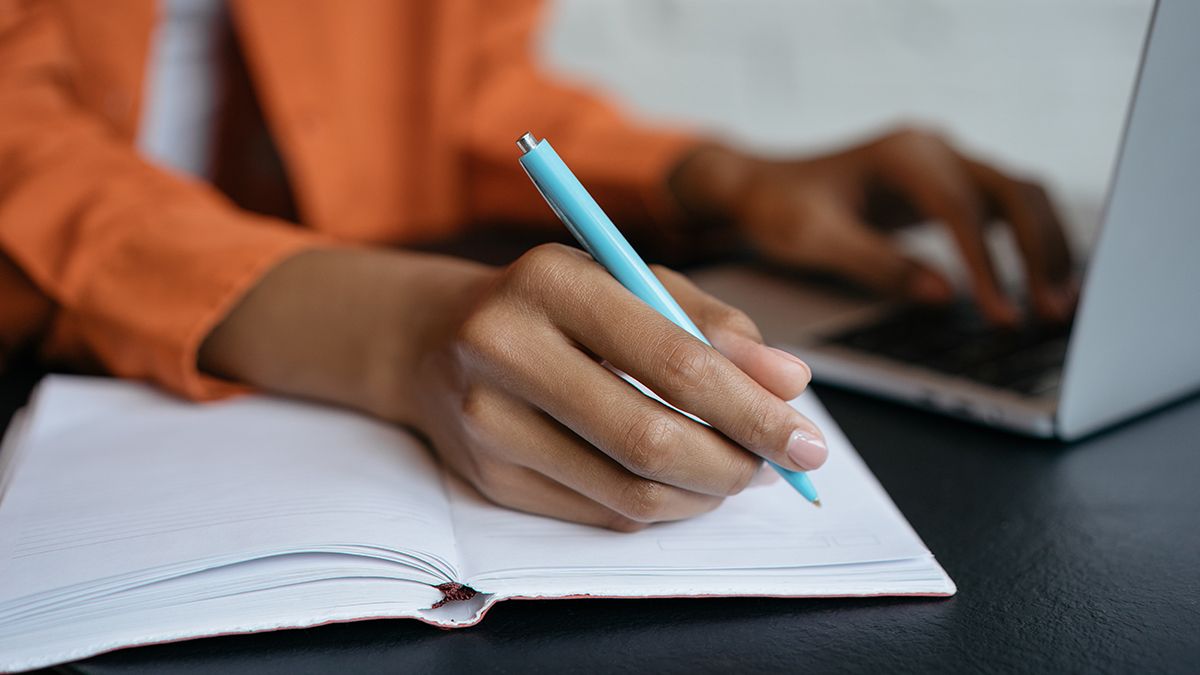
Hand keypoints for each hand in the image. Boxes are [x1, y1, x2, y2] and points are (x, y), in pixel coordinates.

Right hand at [201, 245, 825, 530]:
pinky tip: (683, 484)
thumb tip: (789, 383)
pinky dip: (660, 506)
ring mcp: (487, 421)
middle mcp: (505, 349)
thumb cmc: (554, 302)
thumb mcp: (630, 280)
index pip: (673, 360)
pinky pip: (600, 512)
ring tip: (737, 472)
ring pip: (627, 489)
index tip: (807, 437)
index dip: (753, 409)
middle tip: (779, 467)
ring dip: (704, 493)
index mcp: (552, 281)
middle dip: (736, 463)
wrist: (434, 337)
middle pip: (649, 437)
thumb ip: (712, 323)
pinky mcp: (487, 478)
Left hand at [670, 127, 1075, 323]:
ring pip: (1021, 196)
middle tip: (1054, 311)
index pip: (961, 208)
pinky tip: (1040, 286)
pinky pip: (1005, 210)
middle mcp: (934, 149)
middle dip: (1040, 252)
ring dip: (1047, 247)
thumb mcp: (814, 239)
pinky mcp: (949, 187)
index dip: (987, 263)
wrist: (760, 188)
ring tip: (1060, 304)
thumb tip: (942, 295)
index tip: (1000, 312)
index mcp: (903, 154)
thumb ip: (876, 264)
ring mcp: (946, 164)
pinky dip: (1029, 244)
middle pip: (1014, 191)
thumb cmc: (779, 208)